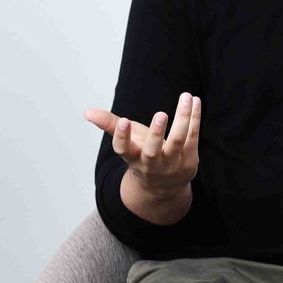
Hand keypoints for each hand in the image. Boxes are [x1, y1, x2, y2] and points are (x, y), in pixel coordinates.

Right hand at [85, 92, 200, 197]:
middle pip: (153, 150)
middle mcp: (151, 163)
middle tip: (161, 114)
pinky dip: (194, 118)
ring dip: (183, 118)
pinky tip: (195, 101)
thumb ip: (110, 125)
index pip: (123, 149)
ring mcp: (172, 163)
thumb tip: (87, 112)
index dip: (122, 136)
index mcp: (132, 157)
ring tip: (185, 97)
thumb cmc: (142, 155)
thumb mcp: (127, 142)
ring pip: (178, 141)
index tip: (124, 121)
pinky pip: (193, 137)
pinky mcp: (189, 159)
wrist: (164, 185)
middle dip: (157, 133)